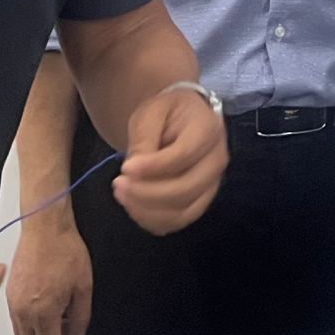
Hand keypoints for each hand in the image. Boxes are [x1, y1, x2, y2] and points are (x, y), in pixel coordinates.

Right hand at [5, 213, 92, 334]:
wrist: (44, 226)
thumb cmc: (66, 250)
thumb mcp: (84, 287)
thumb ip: (80, 319)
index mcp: (43, 312)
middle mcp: (23, 312)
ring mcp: (12, 304)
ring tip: (60, 318)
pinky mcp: (8, 296)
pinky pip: (17, 324)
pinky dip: (31, 327)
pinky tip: (46, 310)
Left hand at [114, 84, 226, 234]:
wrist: (181, 121)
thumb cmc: (167, 113)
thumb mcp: (151, 113)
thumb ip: (144, 138)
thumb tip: (133, 170)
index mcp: (208, 129)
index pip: (184, 154)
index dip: (154, 166)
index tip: (125, 168)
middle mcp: (216, 160)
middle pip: (186, 189)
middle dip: (147, 193)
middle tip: (118, 184)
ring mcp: (211, 185)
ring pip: (183, 212)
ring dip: (147, 210)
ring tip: (121, 193)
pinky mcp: (200, 203)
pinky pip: (177, 222)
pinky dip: (152, 220)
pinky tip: (133, 205)